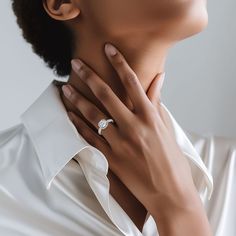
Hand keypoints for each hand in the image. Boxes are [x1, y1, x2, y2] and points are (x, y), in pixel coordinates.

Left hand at [61, 43, 199, 218]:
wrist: (170, 192)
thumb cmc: (172, 160)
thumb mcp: (166, 127)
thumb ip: (157, 102)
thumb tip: (158, 78)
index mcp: (150, 117)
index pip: (133, 82)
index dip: (119, 62)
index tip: (108, 48)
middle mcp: (134, 126)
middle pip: (106, 95)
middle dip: (89, 76)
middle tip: (75, 63)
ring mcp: (120, 143)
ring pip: (93, 116)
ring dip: (77, 100)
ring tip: (65, 89)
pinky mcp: (111, 159)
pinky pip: (90, 138)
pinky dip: (78, 125)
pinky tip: (69, 115)